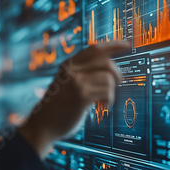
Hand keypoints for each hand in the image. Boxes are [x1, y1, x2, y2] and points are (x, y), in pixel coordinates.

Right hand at [18, 40, 130, 157]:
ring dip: (111, 91)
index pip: (95, 49)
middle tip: (118, 83)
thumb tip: (108, 71)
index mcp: (68, 65)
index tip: (127, 44)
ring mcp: (76, 82)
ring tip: (103, 101)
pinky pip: (107, 91)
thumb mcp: (66, 84)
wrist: (43, 125)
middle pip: (106, 62)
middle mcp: (72, 70)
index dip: (113, 45)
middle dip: (116, 73)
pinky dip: (108, 99)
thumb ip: (81, 75)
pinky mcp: (82, 96)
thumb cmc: (57, 108)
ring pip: (108, 78)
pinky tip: (101, 106)